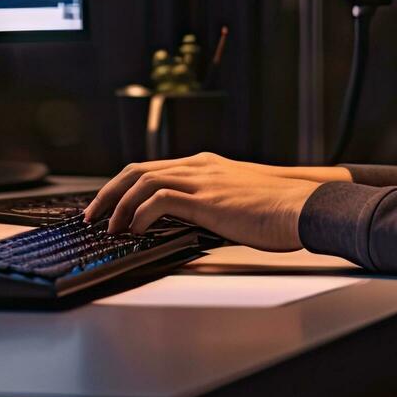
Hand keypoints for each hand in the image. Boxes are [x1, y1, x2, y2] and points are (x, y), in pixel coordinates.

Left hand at [84, 152, 326, 250]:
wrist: (304, 207)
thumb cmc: (280, 210)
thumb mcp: (239, 201)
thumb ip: (213, 203)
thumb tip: (191, 221)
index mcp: (206, 165)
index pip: (152, 168)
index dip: (124, 186)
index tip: (108, 206)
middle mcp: (200, 166)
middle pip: (137, 169)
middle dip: (109, 193)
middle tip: (92, 215)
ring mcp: (202, 179)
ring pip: (142, 181)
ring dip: (118, 205)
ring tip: (107, 228)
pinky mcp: (206, 198)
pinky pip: (159, 199)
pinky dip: (139, 215)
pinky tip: (133, 230)